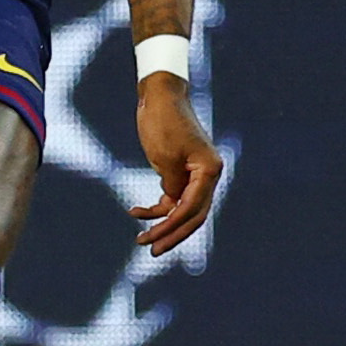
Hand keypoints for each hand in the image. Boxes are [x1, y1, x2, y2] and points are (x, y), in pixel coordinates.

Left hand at [129, 74, 222, 252]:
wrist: (159, 94)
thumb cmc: (162, 122)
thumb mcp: (164, 158)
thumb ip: (173, 186)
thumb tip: (173, 207)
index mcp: (209, 170)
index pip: (191, 209)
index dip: (171, 228)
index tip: (151, 241)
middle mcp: (208, 174)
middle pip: (192, 215)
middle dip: (170, 234)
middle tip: (151, 251)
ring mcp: (196, 174)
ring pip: (182, 209)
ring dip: (162, 223)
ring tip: (141, 237)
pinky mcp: (182, 171)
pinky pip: (174, 197)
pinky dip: (158, 207)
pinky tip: (136, 211)